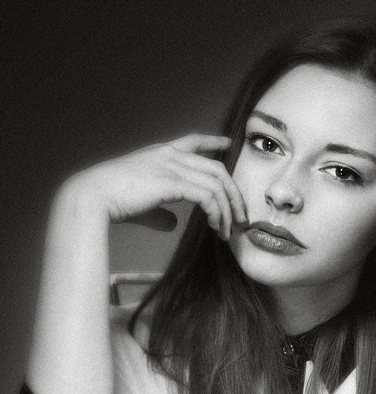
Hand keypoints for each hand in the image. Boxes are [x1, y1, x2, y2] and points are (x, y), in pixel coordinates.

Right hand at [62, 134, 246, 238]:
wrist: (93, 197)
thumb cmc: (112, 202)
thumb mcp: (142, 204)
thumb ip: (161, 212)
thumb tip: (173, 223)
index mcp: (161, 153)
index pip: (193, 141)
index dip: (213, 141)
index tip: (228, 143)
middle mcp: (170, 155)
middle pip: (217, 168)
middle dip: (234, 193)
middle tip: (242, 216)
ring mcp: (172, 166)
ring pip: (217, 184)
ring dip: (228, 210)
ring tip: (229, 231)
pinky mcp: (173, 182)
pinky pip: (208, 196)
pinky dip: (217, 213)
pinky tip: (216, 227)